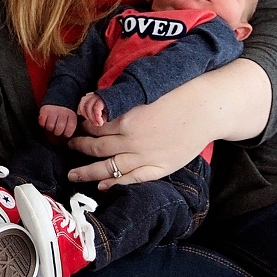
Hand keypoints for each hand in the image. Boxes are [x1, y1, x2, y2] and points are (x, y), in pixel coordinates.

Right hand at [37, 103, 76, 137]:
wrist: (60, 94)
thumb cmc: (66, 109)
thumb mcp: (72, 115)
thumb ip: (71, 124)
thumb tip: (67, 138)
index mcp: (71, 115)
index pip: (69, 129)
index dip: (66, 134)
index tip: (65, 133)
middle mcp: (63, 112)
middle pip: (59, 129)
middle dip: (57, 132)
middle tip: (57, 129)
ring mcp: (53, 111)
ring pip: (50, 126)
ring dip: (50, 128)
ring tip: (51, 124)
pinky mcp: (44, 110)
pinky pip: (42, 122)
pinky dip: (42, 123)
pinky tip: (45, 121)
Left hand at [66, 58, 270, 186]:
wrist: (207, 108)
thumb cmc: (177, 93)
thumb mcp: (143, 91)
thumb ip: (119, 100)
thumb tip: (93, 102)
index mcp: (126, 119)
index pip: (94, 126)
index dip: (83, 126)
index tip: (76, 125)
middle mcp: (132, 140)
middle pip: (96, 147)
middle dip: (79, 147)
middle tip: (69, 146)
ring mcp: (145, 157)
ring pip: (108, 168)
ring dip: (87, 171)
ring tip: (73, 174)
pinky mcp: (159, 168)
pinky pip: (132, 179)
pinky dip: (115, 184)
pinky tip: (101, 186)